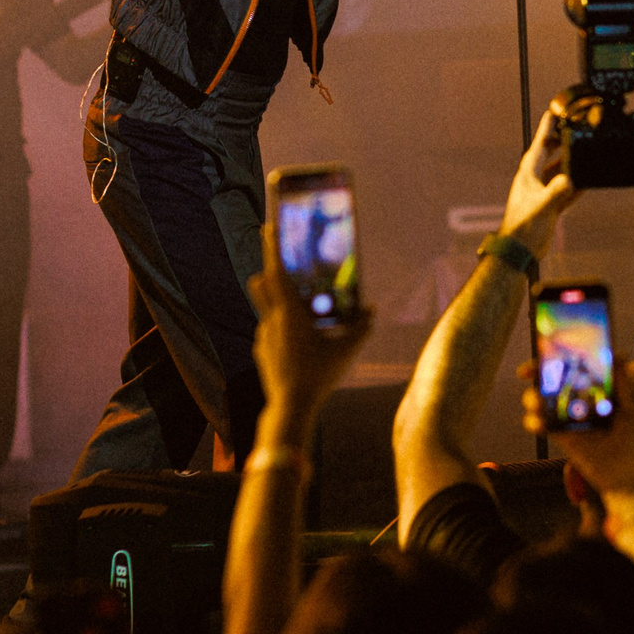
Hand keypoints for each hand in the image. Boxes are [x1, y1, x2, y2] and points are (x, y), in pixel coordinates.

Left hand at [248, 220, 374, 426]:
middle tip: (284, 266)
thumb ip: (360, 327)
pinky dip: (281, 328)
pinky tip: (299, 344)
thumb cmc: (318, 375)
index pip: (276, 270)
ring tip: (303, 314)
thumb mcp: (345, 350)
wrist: (291, 407)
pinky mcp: (261, 351)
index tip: (268, 226)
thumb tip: (373, 310)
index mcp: (289, 313)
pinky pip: (269, 330)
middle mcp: (271, 320)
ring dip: (279, 302)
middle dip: (269, 270)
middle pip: (260, 283)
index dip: (272, 246)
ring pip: (266, 307)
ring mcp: (263, 336)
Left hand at [501, 99, 578, 251]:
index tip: (553, 112)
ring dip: (569, 165)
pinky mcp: (548, 206)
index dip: (547, 128)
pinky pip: (564, 191)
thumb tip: (571, 180)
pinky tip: (585, 182)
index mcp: (528, 174)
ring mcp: (541, 193)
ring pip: (558, 173)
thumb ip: (557, 193)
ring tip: (583, 154)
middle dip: (561, 143)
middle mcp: (534, 180)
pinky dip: (574, 185)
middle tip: (573, 130)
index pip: (540, 145)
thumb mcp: (543, 206)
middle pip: (549, 155)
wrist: (520, 250)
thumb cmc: (524, 227)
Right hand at [524, 358, 633, 496]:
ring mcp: (568, 416)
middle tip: (529, 372)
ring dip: (533, 397)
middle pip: (553, 378)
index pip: (575, 364)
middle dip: (537, 372)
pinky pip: (541, 424)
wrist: (629, 475)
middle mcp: (579, 398)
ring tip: (538, 400)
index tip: (550, 347)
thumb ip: (624, 383)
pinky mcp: (560, 436)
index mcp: (597, 386)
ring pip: (541, 400)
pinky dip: (534, 421)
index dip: (561, 354)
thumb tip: (620, 354)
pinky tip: (538, 421)